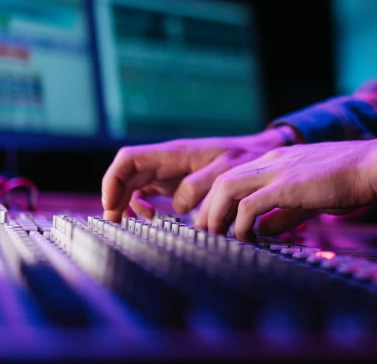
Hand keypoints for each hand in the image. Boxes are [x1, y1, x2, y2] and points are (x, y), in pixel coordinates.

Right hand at [101, 126, 297, 221]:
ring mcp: (172, 171)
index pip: (128, 159)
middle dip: (116, 197)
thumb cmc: (248, 156)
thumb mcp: (227, 169)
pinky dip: (146, 205)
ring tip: (135, 222)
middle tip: (116, 224)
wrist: (265, 151)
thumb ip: (202, 185)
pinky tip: (156, 217)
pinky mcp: (180, 182)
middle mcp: (168, 161)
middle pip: (127, 175)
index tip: (111, 206)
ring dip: (129, 202)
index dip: (112, 180)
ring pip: (136, 184)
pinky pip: (151, 191)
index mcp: (174, 153)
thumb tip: (178, 207)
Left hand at [195, 133, 376, 240]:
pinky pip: (250, 205)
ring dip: (216, 215)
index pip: (232, 177)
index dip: (217, 202)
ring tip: (216, 238)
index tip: (214, 225)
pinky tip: (247, 239)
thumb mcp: (309, 197)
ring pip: (227, 188)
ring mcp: (278, 170)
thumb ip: (285, 212)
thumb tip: (264, 231)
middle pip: (221, 181)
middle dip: (207, 210)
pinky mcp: (287, 184)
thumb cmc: (347, 181)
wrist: (372, 165)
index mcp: (276, 161)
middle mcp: (271, 161)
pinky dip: (242, 224)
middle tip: (204, 235)